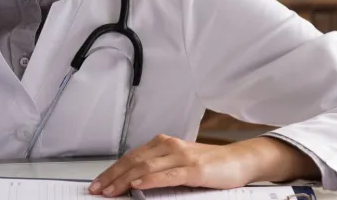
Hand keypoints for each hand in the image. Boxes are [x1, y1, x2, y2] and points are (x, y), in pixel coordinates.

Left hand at [87, 135, 318, 196]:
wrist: (240, 160)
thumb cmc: (210, 165)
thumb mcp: (180, 165)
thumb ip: (159, 170)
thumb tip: (133, 183)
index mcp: (162, 144)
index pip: (130, 157)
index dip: (112, 170)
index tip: (97, 183)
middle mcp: (168, 146)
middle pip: (132, 161)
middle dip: (112, 176)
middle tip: (96, 189)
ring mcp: (181, 156)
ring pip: (145, 167)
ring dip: (124, 179)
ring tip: (110, 191)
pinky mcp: (193, 168)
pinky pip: (167, 174)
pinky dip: (149, 179)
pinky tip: (137, 185)